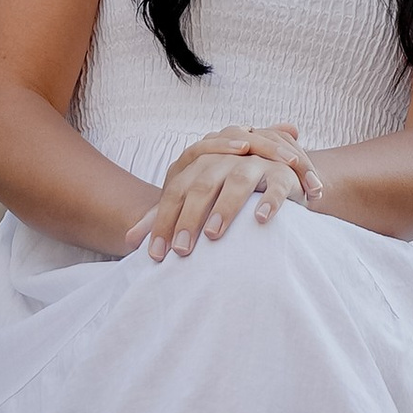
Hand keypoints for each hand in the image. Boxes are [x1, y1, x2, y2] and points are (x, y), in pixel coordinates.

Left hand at [126, 124, 324, 258]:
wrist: (278, 164)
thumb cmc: (228, 185)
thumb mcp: (197, 195)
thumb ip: (166, 214)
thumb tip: (129, 240)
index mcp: (201, 162)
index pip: (177, 189)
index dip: (164, 220)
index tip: (156, 254)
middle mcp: (226, 158)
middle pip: (203, 183)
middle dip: (190, 217)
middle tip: (181, 251)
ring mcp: (256, 161)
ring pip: (238, 180)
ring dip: (225, 207)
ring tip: (214, 234)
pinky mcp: (283, 171)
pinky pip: (277, 184)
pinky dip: (269, 201)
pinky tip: (259, 220)